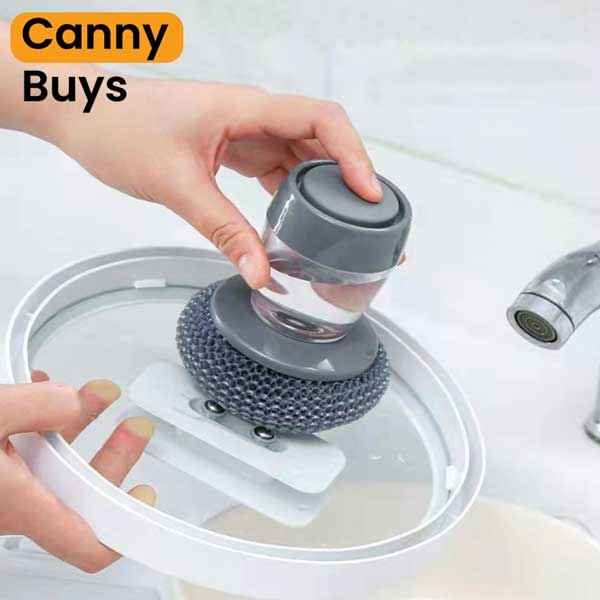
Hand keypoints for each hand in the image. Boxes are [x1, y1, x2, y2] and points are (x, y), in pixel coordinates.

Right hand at [0, 371, 154, 572]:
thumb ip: (35, 406)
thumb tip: (75, 400)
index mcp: (20, 507)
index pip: (86, 544)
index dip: (125, 529)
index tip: (149, 502)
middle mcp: (13, 506)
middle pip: (82, 494)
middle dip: (114, 456)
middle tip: (135, 428)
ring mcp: (0, 490)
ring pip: (55, 467)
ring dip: (79, 429)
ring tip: (97, 394)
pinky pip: (24, 452)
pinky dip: (40, 424)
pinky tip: (43, 393)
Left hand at [52, 79, 382, 288]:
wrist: (81, 112)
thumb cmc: (117, 128)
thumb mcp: (177, 184)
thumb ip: (223, 229)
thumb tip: (260, 270)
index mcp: (245, 108)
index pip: (320, 119)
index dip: (353, 155)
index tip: (369, 196)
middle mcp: (252, 116)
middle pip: (320, 141)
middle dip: (348, 179)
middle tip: (367, 224)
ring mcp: (243, 132)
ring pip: (300, 157)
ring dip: (322, 190)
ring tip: (341, 228)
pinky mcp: (232, 149)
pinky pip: (275, 170)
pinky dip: (291, 196)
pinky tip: (297, 223)